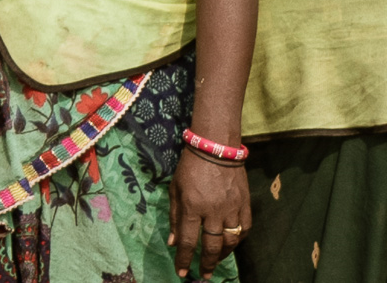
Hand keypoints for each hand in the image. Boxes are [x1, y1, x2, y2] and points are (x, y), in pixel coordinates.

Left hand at [169, 150, 250, 278]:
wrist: (216, 149)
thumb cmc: (189, 168)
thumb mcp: (175, 190)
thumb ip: (175, 217)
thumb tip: (174, 243)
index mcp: (192, 207)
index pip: (188, 241)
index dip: (185, 259)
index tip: (182, 273)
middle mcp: (213, 211)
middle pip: (212, 246)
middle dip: (207, 264)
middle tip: (204, 275)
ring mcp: (232, 209)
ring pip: (230, 241)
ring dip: (223, 255)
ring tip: (216, 262)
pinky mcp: (246, 204)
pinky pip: (245, 229)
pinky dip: (238, 240)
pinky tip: (231, 245)